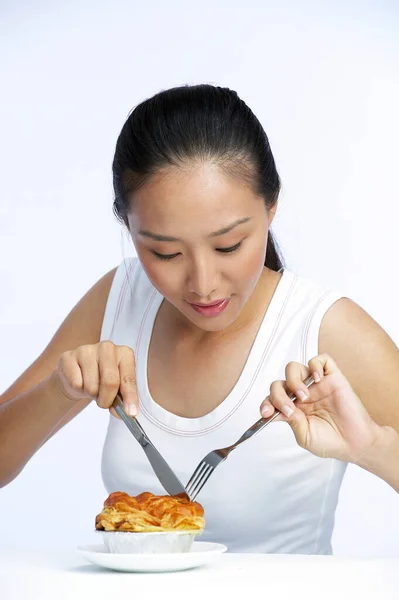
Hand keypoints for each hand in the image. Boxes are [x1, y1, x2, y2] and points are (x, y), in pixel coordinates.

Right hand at [53, 341, 138, 416]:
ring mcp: (86, 349)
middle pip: (110, 382)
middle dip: (106, 400)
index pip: (129, 378)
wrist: (77, 375)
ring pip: (91, 386)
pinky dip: (78, 389)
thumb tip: (128, 412)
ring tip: (91, 387)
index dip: (130, 397)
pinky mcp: (68, 356)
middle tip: (103, 403)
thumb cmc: (101, 380)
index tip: (131, 413)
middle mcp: (107, 347)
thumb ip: (123, 399)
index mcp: (125, 353)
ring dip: (92, 394)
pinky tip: (79, 381)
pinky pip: (76, 383)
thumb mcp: (117, 388)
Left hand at [260, 353, 380, 462]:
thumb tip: (275, 409)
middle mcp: (301, 394)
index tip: (266, 413)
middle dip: (278, 395)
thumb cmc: (330, 441)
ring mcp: (316, 385)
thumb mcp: (304, 435)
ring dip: (293, 380)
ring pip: (294, 368)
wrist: (355, 443)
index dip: (266, 403)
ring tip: (304, 396)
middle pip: (279, 383)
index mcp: (293, 408)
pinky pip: (320, 360)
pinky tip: (317, 379)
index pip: (272, 398)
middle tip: (290, 409)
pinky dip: (315, 365)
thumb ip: (290, 420)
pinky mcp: (332, 377)